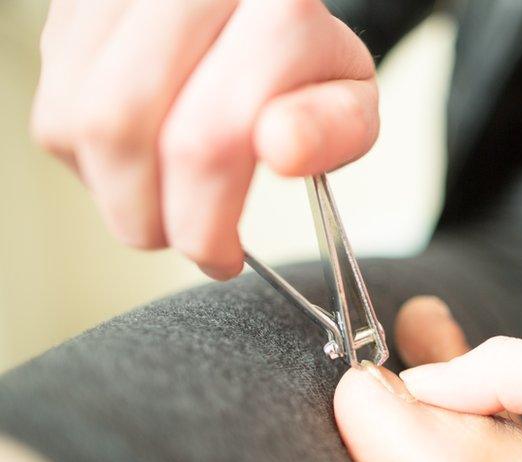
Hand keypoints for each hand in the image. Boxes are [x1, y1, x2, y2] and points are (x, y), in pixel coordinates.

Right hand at [31, 0, 378, 278]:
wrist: (260, 3)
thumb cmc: (304, 53)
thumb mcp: (349, 92)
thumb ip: (334, 127)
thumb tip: (285, 149)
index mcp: (271, 5)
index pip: (210, 136)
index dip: (205, 222)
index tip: (222, 256)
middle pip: (120, 126)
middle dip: (145, 215)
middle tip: (182, 237)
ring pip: (73, 119)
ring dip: (111, 190)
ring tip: (160, 201)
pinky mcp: (75, 8)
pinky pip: (53, 104)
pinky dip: (88, 156)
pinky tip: (138, 158)